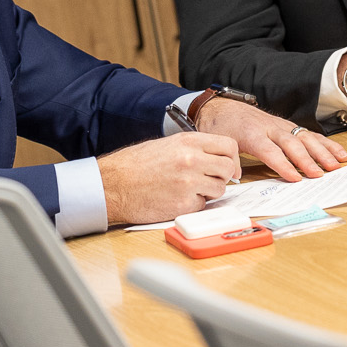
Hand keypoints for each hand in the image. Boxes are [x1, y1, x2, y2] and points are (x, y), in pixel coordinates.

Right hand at [98, 132, 241, 225]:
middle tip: (211, 179)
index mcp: (188, 141)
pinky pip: (203, 205)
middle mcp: (192, 159)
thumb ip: (194, 149)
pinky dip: (194, 204)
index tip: (230, 167)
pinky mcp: (184, 204)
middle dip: (223, 176)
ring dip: (209, 191)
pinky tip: (177, 198)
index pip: (229, 146)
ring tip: (189, 188)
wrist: (114, 184)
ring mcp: (189, 183)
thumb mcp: (168, 145)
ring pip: (220, 189)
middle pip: (228, 168)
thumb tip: (218, 158)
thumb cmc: (136, 165)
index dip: (232, 159)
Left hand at [196, 97, 346, 182]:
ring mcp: (281, 125)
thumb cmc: (221, 126)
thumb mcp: (219, 143)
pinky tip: (338, 153)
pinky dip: (326, 143)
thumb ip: (229, 161)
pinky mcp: (288, 126)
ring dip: (322, 151)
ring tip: (336, 164)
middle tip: (320, 174)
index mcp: (252, 133)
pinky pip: (310, 134)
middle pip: (292, 144)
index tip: (295, 178)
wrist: (222, 105)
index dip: (283, 165)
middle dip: (307, 160)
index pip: (270, 151)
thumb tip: (236, 177)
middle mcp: (270, 128)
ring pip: (305, 137)